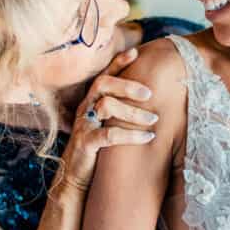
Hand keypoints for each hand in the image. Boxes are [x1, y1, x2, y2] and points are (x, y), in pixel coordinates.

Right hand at [59, 47, 157, 193]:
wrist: (75, 177)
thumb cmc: (97, 150)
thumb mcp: (106, 126)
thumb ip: (118, 112)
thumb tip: (146, 101)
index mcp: (90, 102)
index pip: (103, 76)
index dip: (117, 63)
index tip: (135, 52)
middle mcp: (85, 109)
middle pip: (102, 84)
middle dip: (127, 85)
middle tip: (149, 94)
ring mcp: (84, 126)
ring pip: (107, 106)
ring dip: (133, 112)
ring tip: (153, 120)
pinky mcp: (86, 144)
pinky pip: (109, 135)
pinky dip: (131, 135)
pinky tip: (148, 138)